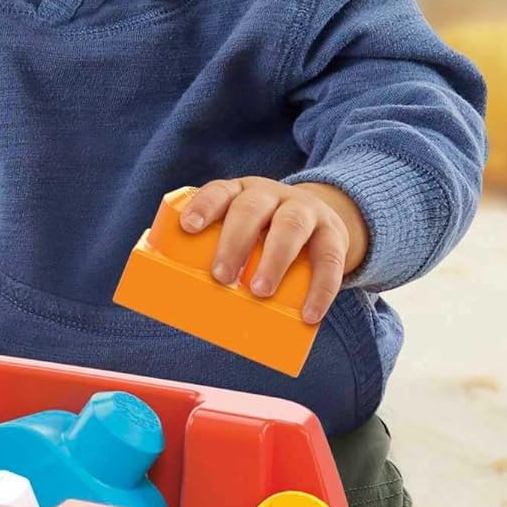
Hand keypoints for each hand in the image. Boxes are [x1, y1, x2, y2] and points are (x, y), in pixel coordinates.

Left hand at [179, 177, 368, 324]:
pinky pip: (330, 258)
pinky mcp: (333, 234)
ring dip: (274, 259)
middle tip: (221, 276)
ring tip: (259, 292)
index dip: (204, 206)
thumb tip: (173, 294)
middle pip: (252, 208)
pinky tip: (309, 314)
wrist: (320, 222)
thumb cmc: (262, 235)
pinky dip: (321, 289)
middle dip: (234, 240)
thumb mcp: (240, 232)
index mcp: (241, 193)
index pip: (220, 191)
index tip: (188, 227)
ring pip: (292, 225)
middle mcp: (272, 195)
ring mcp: (306, 211)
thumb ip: (213, 252)